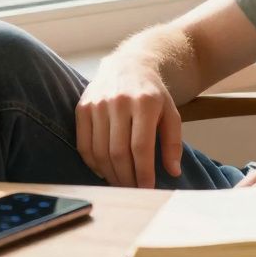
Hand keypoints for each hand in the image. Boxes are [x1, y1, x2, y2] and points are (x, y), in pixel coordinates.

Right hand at [76, 60, 181, 188]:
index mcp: (145, 102)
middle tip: (133, 191)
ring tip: (121, 184)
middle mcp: (119, 101)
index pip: (141, 147)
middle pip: (118, 152)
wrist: (128, 65)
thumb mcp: (171, 113)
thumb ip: (173, 142)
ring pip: (100, 152)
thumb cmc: (152, 94)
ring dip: (110, 175)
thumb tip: (173, 172)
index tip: (148, 190)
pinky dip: (93, 164)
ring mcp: (97, 104)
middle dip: (126, 178)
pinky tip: (104, 171)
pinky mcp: (82, 107)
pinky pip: (84, 145)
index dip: (143, 173)